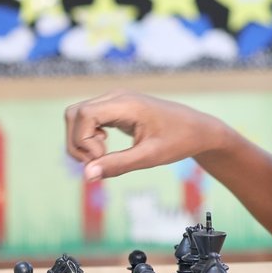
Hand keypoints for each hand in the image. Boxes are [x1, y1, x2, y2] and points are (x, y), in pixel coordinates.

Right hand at [62, 91, 228, 181]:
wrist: (197, 129)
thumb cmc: (178, 141)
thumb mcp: (150, 157)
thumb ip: (118, 165)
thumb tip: (86, 175)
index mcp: (125, 104)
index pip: (83, 115)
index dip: (83, 141)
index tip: (101, 158)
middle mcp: (115, 97)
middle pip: (74, 114)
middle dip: (78, 142)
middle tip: (99, 161)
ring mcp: (114, 100)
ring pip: (77, 116)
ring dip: (81, 140)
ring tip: (102, 156)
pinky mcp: (114, 108)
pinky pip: (87, 119)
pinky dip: (88, 137)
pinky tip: (105, 147)